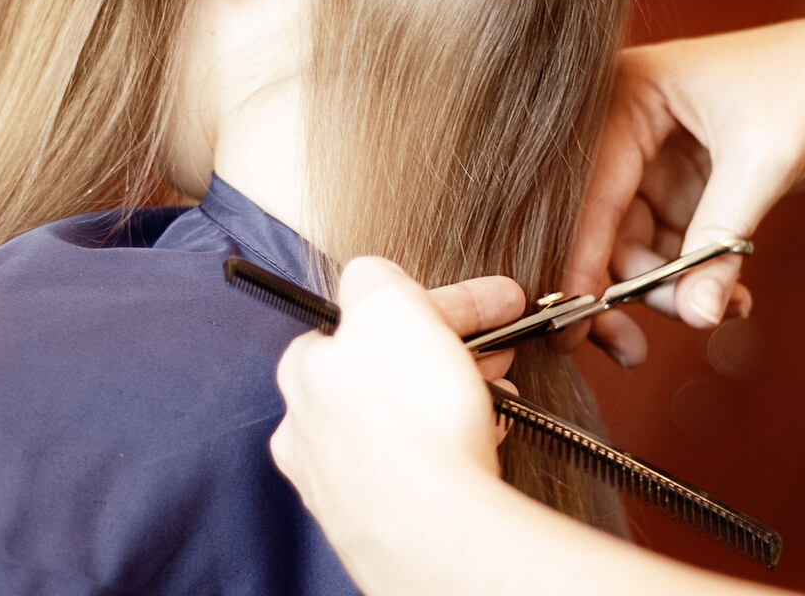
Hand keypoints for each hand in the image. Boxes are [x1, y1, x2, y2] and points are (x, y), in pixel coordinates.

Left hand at [271, 258, 524, 575]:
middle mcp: (311, 431)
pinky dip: (453, 444)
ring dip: (455, 392)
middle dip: (449, 347)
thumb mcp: (387, 301)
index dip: (428, 303)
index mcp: (303, 372)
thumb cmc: (409, 415)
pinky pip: (422, 466)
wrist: (438, 529)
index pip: (363, 318)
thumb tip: (370, 278)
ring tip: (499, 392)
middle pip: (389, 367)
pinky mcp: (380, 523)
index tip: (481, 303)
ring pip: (408, 417)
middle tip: (500, 343)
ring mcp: (343, 483)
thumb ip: (371, 275)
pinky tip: (482, 437)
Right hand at [566, 8, 804, 362]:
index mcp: (626, 92)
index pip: (590, 188)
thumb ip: (719, 242)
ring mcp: (657, 158)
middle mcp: (628, 124)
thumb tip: (694, 315)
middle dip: (628, 286)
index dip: (581, 255)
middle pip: (604, 223)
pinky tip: (731, 296)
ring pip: (636, 244)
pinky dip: (696, 277)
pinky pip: (672, 245)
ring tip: (717, 309)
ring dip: (669, 289)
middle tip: (633, 345)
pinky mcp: (686, 185)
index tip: (573, 316)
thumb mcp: (762, 161)